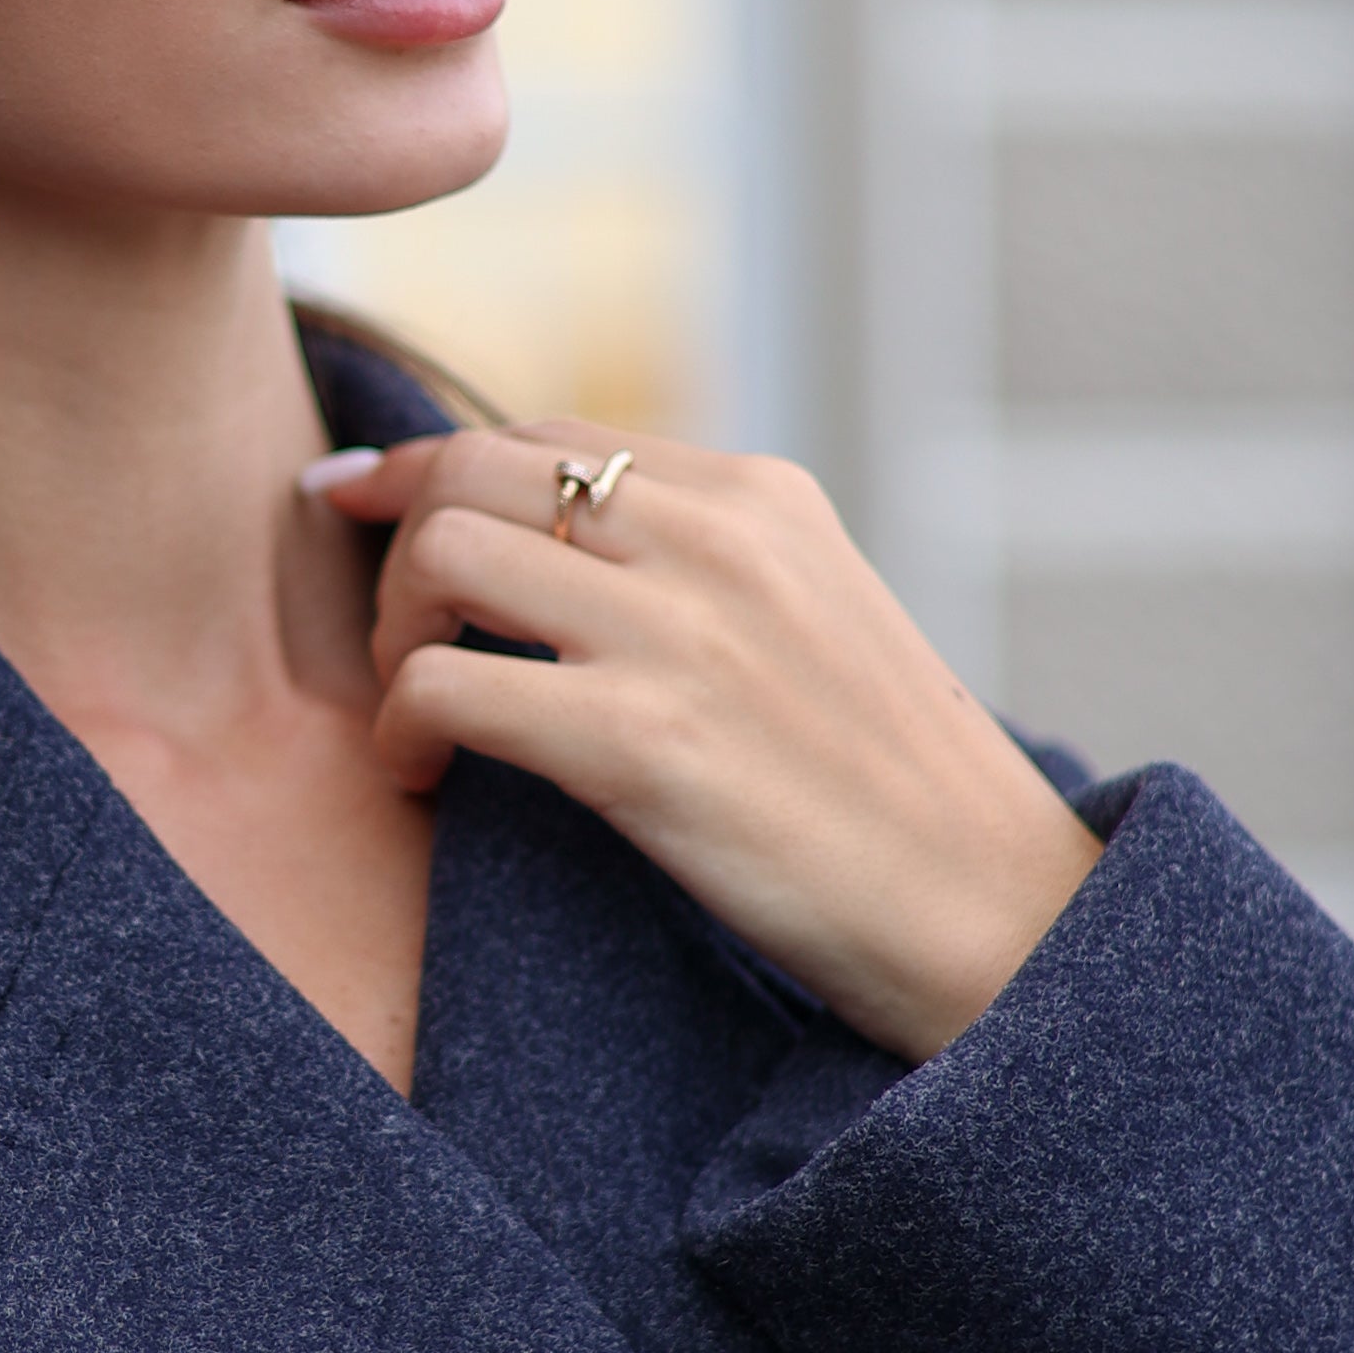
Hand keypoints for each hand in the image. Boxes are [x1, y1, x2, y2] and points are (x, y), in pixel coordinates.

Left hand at [305, 421, 1102, 1060]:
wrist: (994, 916)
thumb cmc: (896, 798)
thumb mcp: (820, 623)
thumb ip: (710, 568)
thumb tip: (570, 546)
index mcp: (762, 498)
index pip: (550, 436)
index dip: (430, 468)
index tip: (359, 501)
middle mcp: (721, 539)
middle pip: (476, 467)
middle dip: (396, 541)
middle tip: (395, 639)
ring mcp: (683, 634)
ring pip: (445, 551)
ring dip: (392, 634)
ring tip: (416, 713)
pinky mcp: (645, 743)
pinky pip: (447, 688)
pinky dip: (402, 730)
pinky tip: (419, 778)